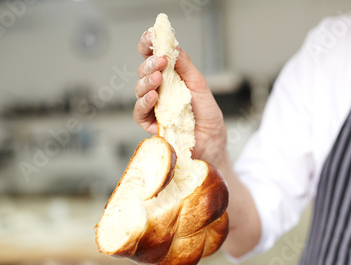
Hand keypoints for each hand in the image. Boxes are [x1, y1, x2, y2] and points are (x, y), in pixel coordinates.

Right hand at [134, 30, 227, 167]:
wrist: (211, 142)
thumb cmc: (207, 116)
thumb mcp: (199, 86)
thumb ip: (186, 67)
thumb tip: (173, 46)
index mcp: (170, 77)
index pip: (153, 57)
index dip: (149, 45)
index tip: (151, 35)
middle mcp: (158, 90)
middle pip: (144, 71)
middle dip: (150, 63)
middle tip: (160, 60)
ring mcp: (153, 106)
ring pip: (139, 89)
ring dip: (147, 80)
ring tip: (158, 77)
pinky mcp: (149, 124)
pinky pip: (140, 111)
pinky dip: (145, 102)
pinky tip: (153, 97)